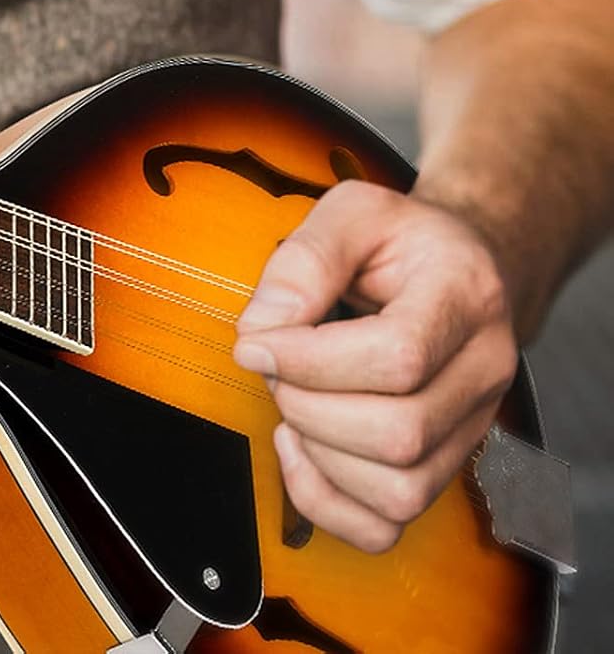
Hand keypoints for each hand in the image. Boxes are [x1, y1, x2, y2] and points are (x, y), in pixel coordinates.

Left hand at [231, 180, 518, 552]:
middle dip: (308, 405)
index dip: (309, 360)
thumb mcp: (352, 211)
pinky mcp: (445, 464)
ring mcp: (472, 426)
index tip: (253, 343)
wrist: (457, 262)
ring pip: (399, 490)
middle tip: (273, 365)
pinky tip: (300, 446)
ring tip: (291, 399)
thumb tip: (261, 330)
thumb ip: (305, 260)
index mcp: (466, 295)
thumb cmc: (400, 238)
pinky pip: (388, 525)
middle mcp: (484, 370)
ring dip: (318, 454)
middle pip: (399, 432)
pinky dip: (326, 501)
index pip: (398, 356)